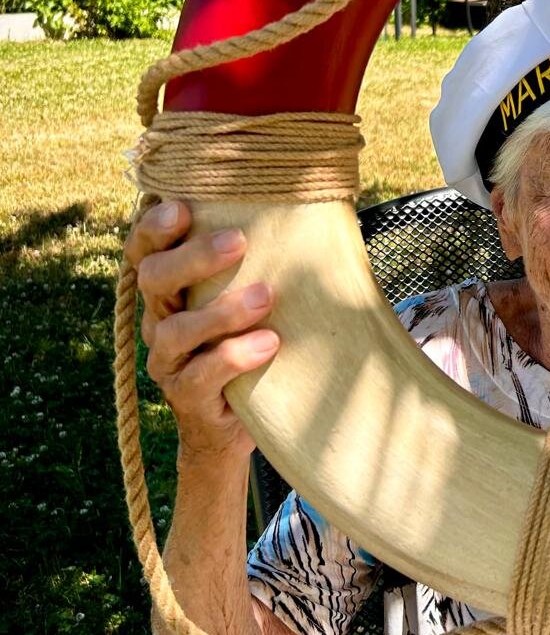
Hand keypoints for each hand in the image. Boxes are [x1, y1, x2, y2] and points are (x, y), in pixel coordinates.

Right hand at [124, 200, 279, 465]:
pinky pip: (200, 375)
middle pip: (153, 279)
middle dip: (193, 257)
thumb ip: (261, 264)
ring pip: (174, 330)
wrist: (236, 426)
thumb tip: (319, 219)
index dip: (154, 227)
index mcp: (170, 289)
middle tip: (238, 242)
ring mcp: (167, 361)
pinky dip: (234, 356)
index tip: (182, 207)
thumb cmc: (252, 344)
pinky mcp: (185, 397)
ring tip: (266, 296)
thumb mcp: (250, 302)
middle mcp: (159, 320)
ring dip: (221, 310)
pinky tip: (269, 343)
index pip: (145, 250)